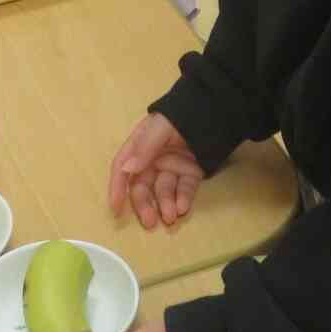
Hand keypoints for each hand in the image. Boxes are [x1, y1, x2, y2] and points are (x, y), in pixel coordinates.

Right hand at [108, 114, 203, 229]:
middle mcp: (153, 159)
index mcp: (140, 145)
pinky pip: (184, 188)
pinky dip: (183, 199)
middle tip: (150, 221)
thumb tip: (127, 169)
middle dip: (145, 204)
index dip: (117, 187)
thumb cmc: (182, 114)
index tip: (116, 207)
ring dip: (166, 204)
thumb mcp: (161, 128)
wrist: (215, 110)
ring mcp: (172, 167)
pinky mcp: (191, 172)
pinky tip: (183, 207)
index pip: (123, 168)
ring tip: (171, 216)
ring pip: (164, 191)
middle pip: (143, 185)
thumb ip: (145, 148)